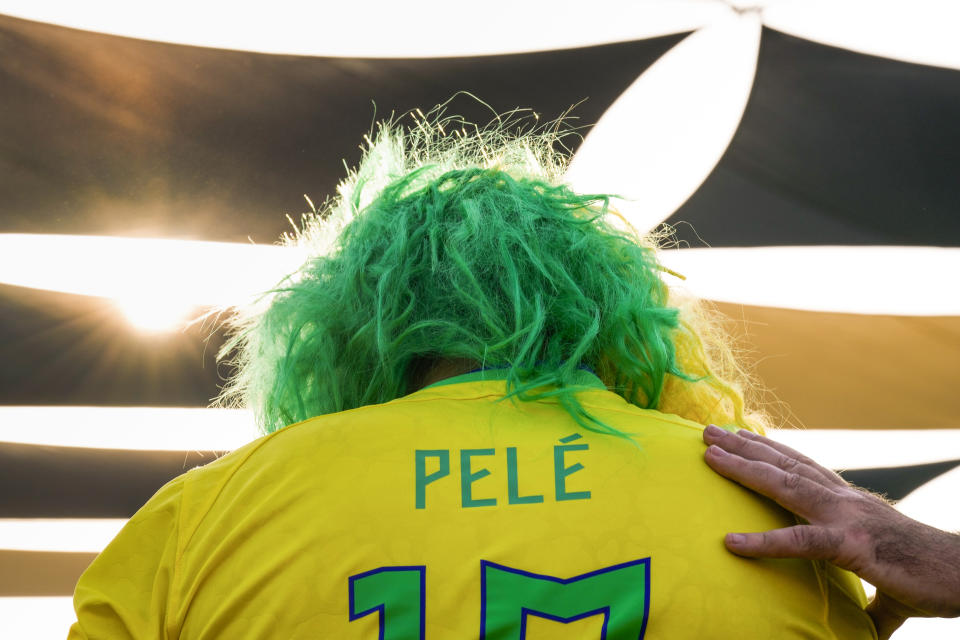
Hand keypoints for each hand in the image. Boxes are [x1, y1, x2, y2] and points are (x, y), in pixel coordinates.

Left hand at [702, 425, 959, 637]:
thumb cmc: (931, 575)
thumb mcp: (888, 578)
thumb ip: (872, 600)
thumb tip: (866, 630)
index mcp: (849, 501)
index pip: (802, 465)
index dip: (770, 448)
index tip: (739, 433)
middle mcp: (844, 498)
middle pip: (785, 464)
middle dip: (744, 446)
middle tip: (707, 431)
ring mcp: (846, 517)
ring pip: (785, 485)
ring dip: (744, 467)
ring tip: (709, 455)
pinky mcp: (851, 545)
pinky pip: (799, 541)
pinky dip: (763, 541)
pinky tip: (731, 542)